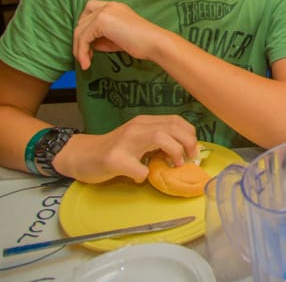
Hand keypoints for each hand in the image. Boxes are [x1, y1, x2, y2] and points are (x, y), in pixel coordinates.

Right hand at [51, 114, 197, 183]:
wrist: (80, 155)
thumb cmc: (113, 150)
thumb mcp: (137, 139)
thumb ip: (156, 140)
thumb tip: (184, 150)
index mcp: (143, 122)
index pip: (175, 120)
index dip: (189, 133)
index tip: (193, 148)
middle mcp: (136, 128)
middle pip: (171, 127)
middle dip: (187, 142)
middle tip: (188, 157)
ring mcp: (124, 143)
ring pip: (159, 137)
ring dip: (173, 152)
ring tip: (174, 165)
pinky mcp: (113, 160)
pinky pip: (137, 168)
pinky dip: (144, 175)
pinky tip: (140, 177)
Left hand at [72, 0, 165, 69]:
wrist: (155, 43)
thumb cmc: (141, 43)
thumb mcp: (117, 39)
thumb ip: (102, 38)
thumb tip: (89, 45)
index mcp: (114, 7)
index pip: (90, 11)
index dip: (85, 27)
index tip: (89, 44)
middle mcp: (108, 6)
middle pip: (82, 21)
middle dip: (80, 40)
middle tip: (85, 56)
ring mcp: (105, 12)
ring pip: (80, 30)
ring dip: (79, 48)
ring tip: (85, 62)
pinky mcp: (102, 21)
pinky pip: (83, 38)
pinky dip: (82, 52)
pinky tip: (87, 63)